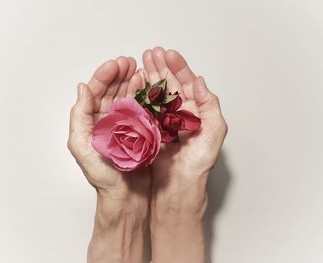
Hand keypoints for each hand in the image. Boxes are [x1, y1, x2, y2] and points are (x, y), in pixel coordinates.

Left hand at [68, 57, 149, 261]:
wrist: (126, 196)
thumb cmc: (103, 176)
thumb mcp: (82, 146)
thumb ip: (79, 117)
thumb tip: (82, 88)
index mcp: (91, 122)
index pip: (95, 92)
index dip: (104, 76)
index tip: (115, 64)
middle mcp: (108, 121)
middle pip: (112, 90)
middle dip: (120, 74)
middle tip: (129, 62)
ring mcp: (125, 125)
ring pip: (127, 97)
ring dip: (132, 82)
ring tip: (139, 69)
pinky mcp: (141, 131)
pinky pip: (142, 109)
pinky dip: (145, 96)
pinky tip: (148, 86)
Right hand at [141, 47, 227, 261]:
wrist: (177, 190)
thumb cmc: (198, 165)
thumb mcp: (214, 134)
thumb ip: (211, 106)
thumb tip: (201, 81)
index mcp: (197, 112)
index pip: (188, 84)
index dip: (179, 68)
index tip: (169, 54)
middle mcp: (180, 115)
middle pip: (170, 85)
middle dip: (161, 67)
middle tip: (151, 53)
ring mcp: (164, 122)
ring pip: (156, 94)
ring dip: (150, 77)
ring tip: (141, 61)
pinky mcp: (150, 131)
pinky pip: (145, 109)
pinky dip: (140, 95)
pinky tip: (135, 84)